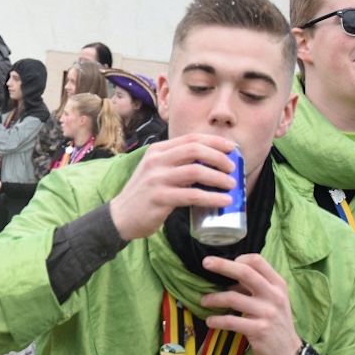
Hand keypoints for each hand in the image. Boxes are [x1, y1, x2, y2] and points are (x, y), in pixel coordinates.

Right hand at [107, 134, 236, 240]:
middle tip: (233, 168)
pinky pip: (192, 195)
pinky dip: (212, 197)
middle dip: (219, 157)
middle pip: (195, 150)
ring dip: (218, 177)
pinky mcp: (160, 197)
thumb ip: (178, 164)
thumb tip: (212, 164)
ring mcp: (157, 178)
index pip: (191, 138)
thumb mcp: (157, 171)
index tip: (232, 147)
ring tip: (232, 185)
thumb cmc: (145, 194)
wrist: (121, 216)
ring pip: (196, 171)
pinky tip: (223, 201)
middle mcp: (156, 160)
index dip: (214, 141)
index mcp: (158, 150)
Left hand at [199, 253, 301, 354]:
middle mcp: (274, 295)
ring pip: (232, 297)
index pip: (258, 261)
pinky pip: (231, 321)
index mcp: (277, 284)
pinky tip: (210, 321)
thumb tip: (229, 277)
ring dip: (213, 298)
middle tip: (205, 263)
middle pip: (245, 273)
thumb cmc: (276, 322)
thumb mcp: (273, 300)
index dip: (239, 259)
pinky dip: (216, 320)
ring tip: (203, 301)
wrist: (289, 352)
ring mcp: (267, 313)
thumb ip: (257, 286)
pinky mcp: (259, 330)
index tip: (226, 264)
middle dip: (222, 266)